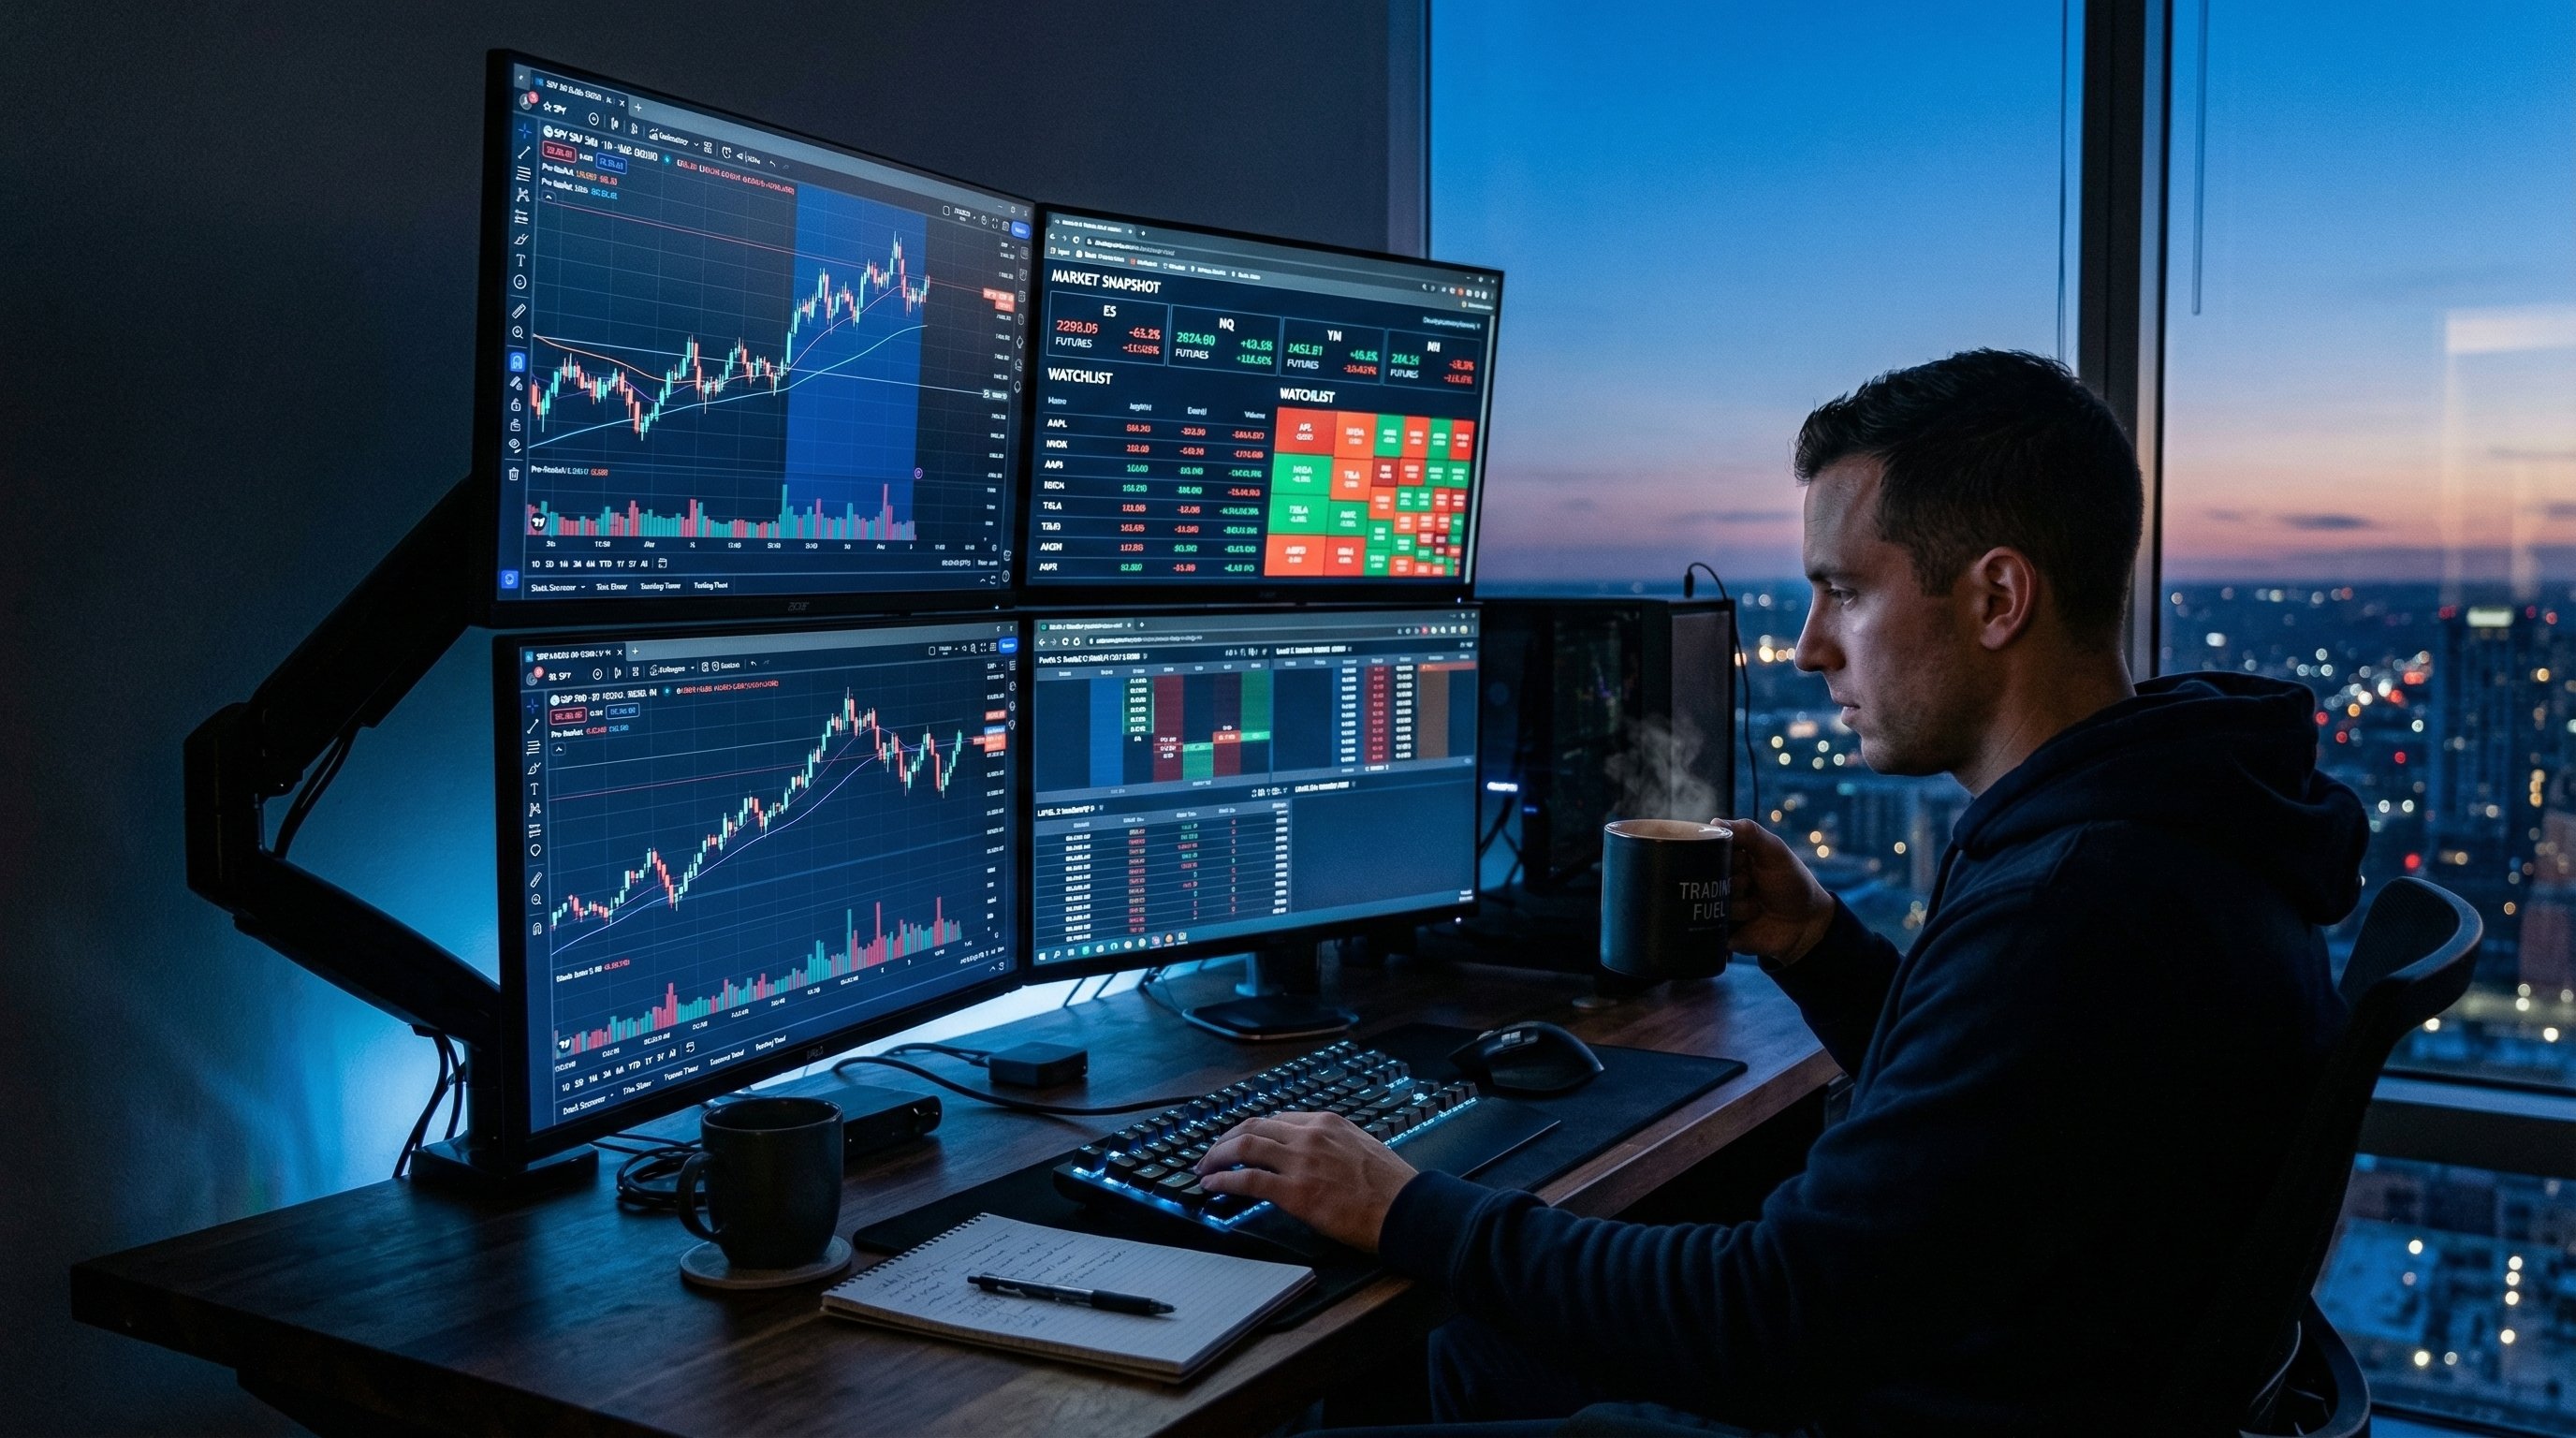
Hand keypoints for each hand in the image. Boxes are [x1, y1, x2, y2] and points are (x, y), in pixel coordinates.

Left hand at [1194, 1111, 1416, 1250]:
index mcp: (1327, 1123)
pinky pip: (1248, 1180)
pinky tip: (1213, 1186)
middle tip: (1211, 1153)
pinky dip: (1224, 1180)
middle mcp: (1310, 1135)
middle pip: (1253, 1127)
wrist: (1406, 1209)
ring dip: (1217, 1157)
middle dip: (1225, 1139)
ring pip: (1244, 1147)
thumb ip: (1330, 1146)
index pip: (1276, 1119)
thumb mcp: (1360, 1148)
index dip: (1251, 1131)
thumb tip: (1309, 1158)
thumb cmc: (1391, 1186)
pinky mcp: (1295, 1192)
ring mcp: (1301, 1162)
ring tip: (1204, 1169)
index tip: (1239, 1141)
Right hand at [1710, 816, 1834, 964]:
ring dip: (1737, 901)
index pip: (1708, 847)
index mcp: (1732, 855)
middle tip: (1752, 883)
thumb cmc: (1793, 883)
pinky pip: (1711, 920)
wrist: (1806, 925)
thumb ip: (1749, 833)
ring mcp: (1719, 902)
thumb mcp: (1774, 852)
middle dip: (1732, 879)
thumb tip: (1714, 822)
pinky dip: (1734, 916)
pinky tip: (1753, 916)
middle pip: (1705, 872)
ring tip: (1757, 904)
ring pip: (1709, 897)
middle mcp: (1722, 876)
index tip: (1743, 859)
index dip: (1721, 853)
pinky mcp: (1718, 925)